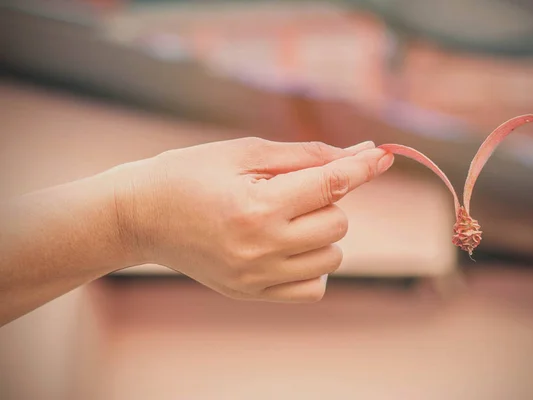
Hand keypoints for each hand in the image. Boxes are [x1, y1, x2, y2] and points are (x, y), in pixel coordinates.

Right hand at [114, 137, 393, 301]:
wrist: (141, 216)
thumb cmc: (189, 174)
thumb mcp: (244, 152)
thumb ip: (306, 155)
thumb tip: (359, 152)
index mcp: (257, 207)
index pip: (330, 184)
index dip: (360, 166)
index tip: (383, 155)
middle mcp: (261, 248)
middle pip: (337, 223)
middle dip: (326, 199)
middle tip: (292, 188)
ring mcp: (256, 278)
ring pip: (331, 256)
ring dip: (321, 231)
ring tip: (283, 216)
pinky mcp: (251, 293)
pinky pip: (313, 288)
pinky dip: (313, 264)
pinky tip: (289, 245)